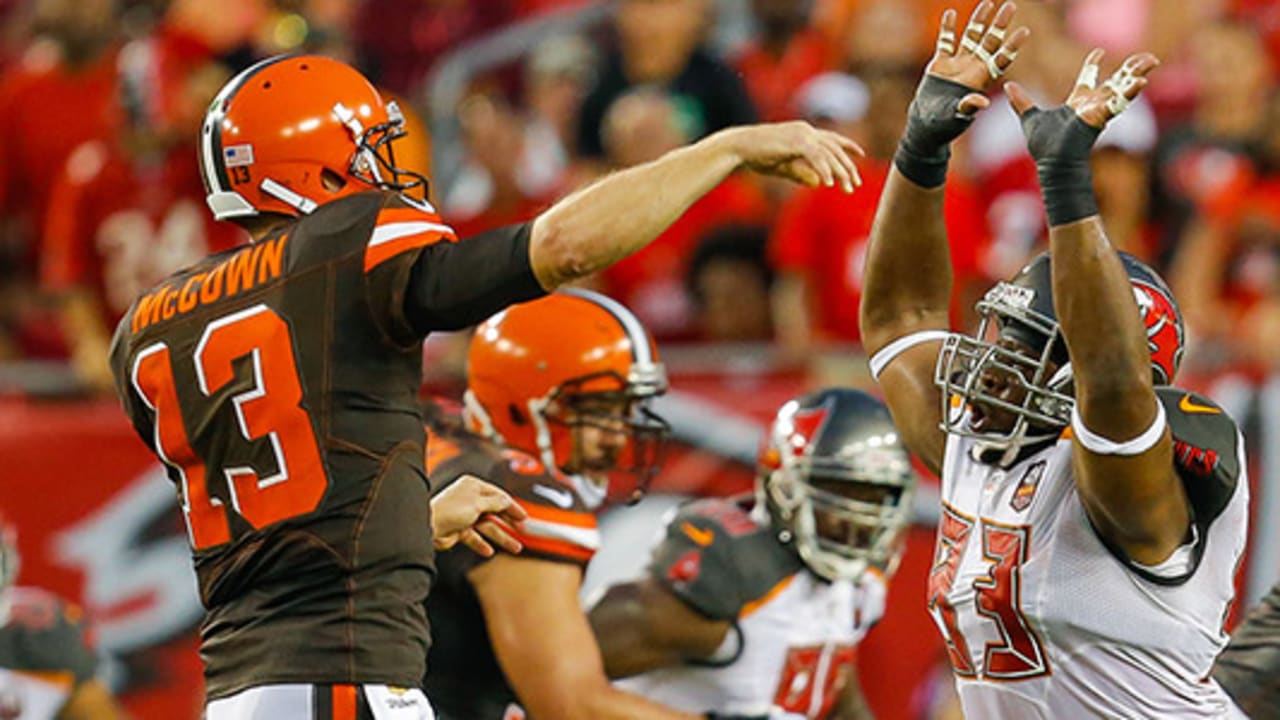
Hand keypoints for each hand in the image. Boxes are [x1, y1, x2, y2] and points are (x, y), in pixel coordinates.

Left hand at [431, 474, 528, 556]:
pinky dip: (482, 544)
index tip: (524, 517)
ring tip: (516, 547)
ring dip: (502, 537)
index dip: (512, 506)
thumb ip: (496, 503)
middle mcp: (469, 500)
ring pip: (488, 527)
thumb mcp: (478, 504)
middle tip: (523, 530)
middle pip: (495, 511)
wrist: (426, 527)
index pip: (498, 496)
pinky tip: (489, 551)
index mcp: (473, 487)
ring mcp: (464, 516)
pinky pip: (475, 538)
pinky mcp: (459, 530)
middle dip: (509, 522)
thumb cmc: (449, 510)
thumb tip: (508, 501)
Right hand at [720, 121, 863, 192]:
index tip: (861, 155)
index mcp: (803, 132)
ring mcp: (801, 134)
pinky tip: (828, 184)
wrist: (738, 148)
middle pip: (834, 149)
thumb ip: (801, 174)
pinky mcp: (796, 142)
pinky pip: (816, 157)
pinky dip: (824, 170)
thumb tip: (819, 184)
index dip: (847, 145)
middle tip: (856, 184)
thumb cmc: (756, 156)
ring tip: (847, 188)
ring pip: (829, 154)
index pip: (831, 138)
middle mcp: (806, 130)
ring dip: (839, 172)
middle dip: (847, 167)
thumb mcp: (783, 167)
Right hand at [924, 2, 1029, 115]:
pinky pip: (946, 41)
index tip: (1024, 31)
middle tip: (1011, 6)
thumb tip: (983, 102)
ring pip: (971, 36)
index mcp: (982, 78)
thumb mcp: (958, 116)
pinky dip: (947, 28)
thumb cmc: (946, 123)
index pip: (1001, 58)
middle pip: (990, 41)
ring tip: (987, 3)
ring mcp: (958, 63)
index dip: (1012, 45)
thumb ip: (969, 105)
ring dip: (979, 20)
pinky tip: (951, 13)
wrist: (927, 124)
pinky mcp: (941, 63)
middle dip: (1000, 24)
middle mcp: (973, 67)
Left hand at [1006, 49, 1158, 226]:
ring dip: (1137, 74)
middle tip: (1145, 56)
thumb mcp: (1030, 117)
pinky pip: (1119, 103)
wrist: (1051, 163)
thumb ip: (1020, 101)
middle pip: (1115, 81)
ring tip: (1151, 60)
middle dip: (1130, 68)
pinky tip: (1142, 81)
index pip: (1088, 79)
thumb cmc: (1044, 146)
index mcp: (1077, 103)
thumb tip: (1008, 86)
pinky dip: (1130, 92)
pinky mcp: (1101, 117)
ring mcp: (1099, 110)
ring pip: (1122, 88)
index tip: (1098, 51)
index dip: (1093, 64)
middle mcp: (1092, 105)